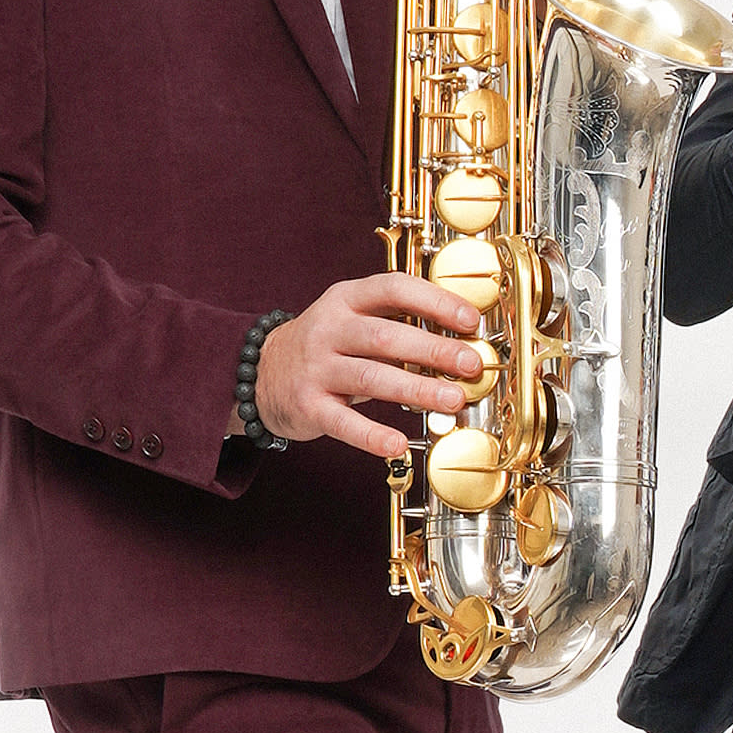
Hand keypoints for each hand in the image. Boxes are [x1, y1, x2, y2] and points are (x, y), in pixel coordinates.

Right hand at [248, 273, 487, 459]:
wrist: (262, 373)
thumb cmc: (328, 347)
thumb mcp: (355, 320)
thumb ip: (399, 325)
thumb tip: (463, 342)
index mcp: (347, 299)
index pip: (393, 288)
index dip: (435, 302)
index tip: (470, 320)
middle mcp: (330, 329)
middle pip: (386, 335)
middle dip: (433, 350)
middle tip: (471, 364)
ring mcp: (316, 368)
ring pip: (371, 377)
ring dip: (416, 390)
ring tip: (453, 401)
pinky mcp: (308, 405)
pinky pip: (343, 423)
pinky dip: (371, 436)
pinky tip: (398, 444)